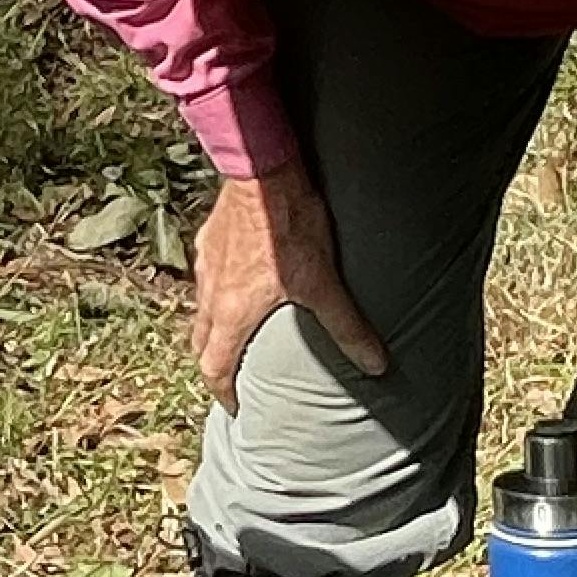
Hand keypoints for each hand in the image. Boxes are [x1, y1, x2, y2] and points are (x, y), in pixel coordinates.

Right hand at [190, 163, 388, 408]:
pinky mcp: (209, 238)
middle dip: (213, 364)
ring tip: (235, 332)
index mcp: (232, 314)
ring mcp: (207, 264)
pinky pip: (207, 276)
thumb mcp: (324, 281)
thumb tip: (375, 365)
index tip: (235, 406)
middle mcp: (211, 293)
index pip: (214, 367)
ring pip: (202, 308)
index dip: (223, 392)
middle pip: (200, 342)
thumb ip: (347, 326)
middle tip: (231, 376)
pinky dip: (217, 291)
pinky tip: (237, 278)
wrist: (263, 170)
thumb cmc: (290, 226)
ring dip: (214, 328)